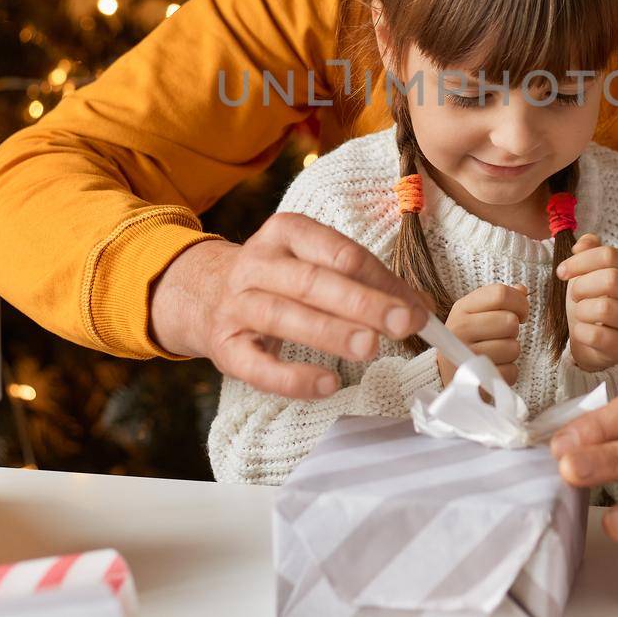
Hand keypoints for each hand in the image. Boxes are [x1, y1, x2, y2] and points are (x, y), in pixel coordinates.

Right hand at [152, 212, 429, 398]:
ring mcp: (237, 305)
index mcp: (285, 233)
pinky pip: (258, 365)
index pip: (338, 252)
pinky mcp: (225, 347)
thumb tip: (416, 307)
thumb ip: (361, 280)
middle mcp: (257, 264)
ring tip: (371, 348)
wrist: (202, 293)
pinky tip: (327, 384)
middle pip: (312, 281)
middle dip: (362, 303)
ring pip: (284, 316)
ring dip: (331, 332)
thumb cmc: (277, 278)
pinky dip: (293, 378)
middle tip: (402, 324)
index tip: (414, 307)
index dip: (379, 279)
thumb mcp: (311, 262)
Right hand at [438, 282, 527, 386]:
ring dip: (511, 353)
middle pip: (510, 321)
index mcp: (462, 308)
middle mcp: (460, 329)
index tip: (520, 314)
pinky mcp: (476, 379)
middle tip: (501, 337)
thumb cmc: (469, 339)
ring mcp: (466, 355)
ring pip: (513, 347)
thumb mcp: (477, 313)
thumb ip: (499, 300)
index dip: (520, 303)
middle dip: (513, 331)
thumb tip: (522, 290)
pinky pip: (511, 371)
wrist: (451, 375)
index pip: (500, 294)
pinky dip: (508, 372)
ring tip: (495, 354)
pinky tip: (494, 369)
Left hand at [556, 233, 617, 371]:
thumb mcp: (588, 275)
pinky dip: (581, 332)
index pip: (610, 255)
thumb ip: (589, 254)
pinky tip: (581, 331)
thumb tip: (584, 242)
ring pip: (606, 309)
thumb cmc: (591, 305)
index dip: (581, 260)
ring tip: (580, 313)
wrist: (593, 345)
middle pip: (612, 279)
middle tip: (574, 294)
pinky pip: (598, 336)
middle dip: (582, 285)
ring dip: (582, 310)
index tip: (562, 271)